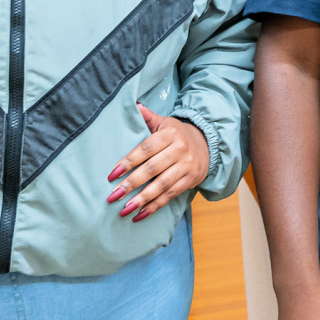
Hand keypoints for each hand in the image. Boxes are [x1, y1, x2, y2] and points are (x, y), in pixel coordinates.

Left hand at [108, 104, 209, 221]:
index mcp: (170, 134)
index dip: (128, 161)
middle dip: (131, 184)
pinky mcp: (190, 181)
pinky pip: (170, 195)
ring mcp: (186, 167)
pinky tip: (139, 214)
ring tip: (124, 210)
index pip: (146, 149)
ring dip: (142, 199)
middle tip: (113, 196)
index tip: (112, 174)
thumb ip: (148, 116)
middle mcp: (179, 150)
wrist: (207, 144)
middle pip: (152, 169)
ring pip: (161, 185)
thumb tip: (133, 105)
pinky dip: (154, 206)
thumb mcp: (165, 122)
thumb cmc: (177, 134)